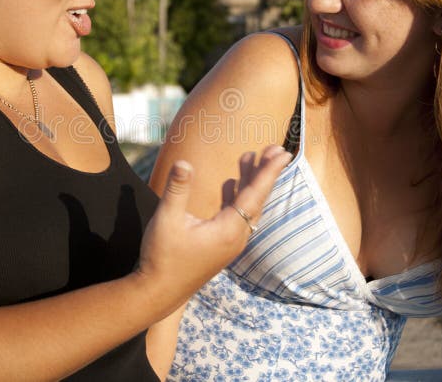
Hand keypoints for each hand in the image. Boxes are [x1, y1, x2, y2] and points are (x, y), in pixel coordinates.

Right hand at [136, 145, 291, 312]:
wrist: (158, 292)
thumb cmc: (162, 256)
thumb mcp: (167, 219)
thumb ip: (177, 189)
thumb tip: (184, 163)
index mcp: (228, 230)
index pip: (254, 194)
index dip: (269, 172)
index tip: (282, 153)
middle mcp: (236, 237)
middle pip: (257, 200)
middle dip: (265, 173)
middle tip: (273, 149)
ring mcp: (231, 244)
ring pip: (248, 208)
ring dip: (251, 183)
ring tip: (251, 159)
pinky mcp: (222, 246)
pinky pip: (239, 217)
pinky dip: (239, 197)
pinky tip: (232, 185)